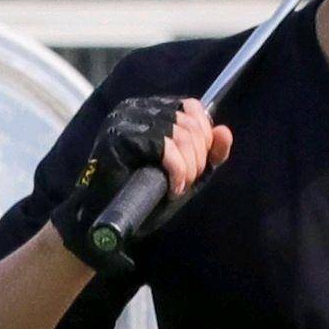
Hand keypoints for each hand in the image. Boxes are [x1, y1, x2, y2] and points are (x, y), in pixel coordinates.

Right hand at [49, 94, 231, 271]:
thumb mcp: (185, 173)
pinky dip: (177, 171)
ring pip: (180, 134)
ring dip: (189, 167)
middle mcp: (134, 109)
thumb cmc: (140, 197)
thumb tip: (225, 131)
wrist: (104, 221)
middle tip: (187, 181)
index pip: (191, 107)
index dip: (204, 136)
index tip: (196, 165)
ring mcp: (124, 121)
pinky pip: (165, 147)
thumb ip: (208, 154)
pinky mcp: (120, 137)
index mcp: (147, 111)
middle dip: (198, 157)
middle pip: (189, 122)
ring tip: (178, 186)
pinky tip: (172, 188)